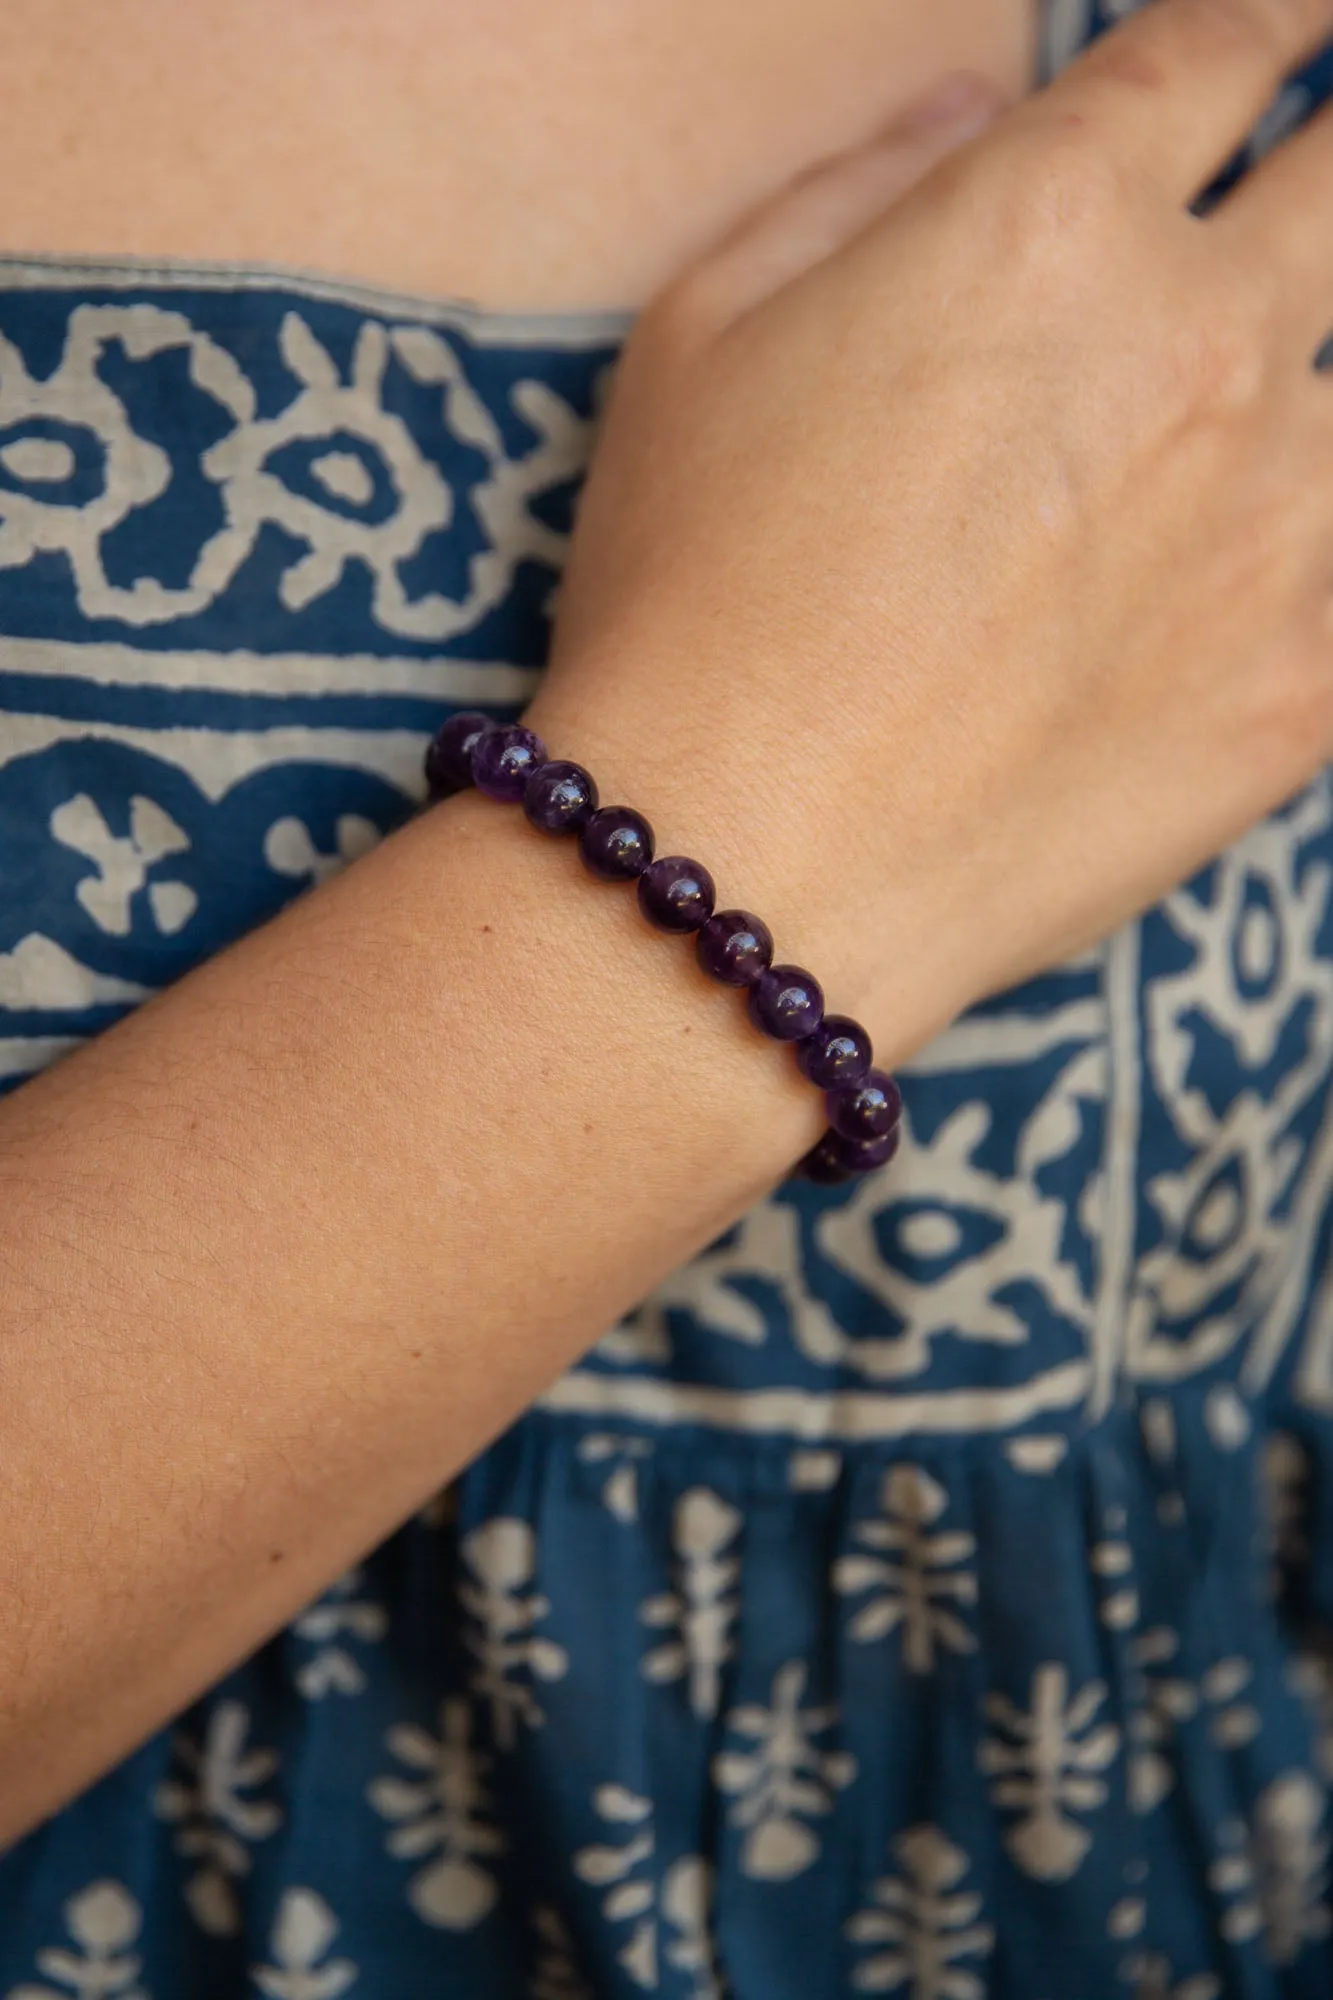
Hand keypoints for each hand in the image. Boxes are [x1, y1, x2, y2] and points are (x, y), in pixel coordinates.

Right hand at [529, 0, 1332, 1064]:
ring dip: (1318, 368)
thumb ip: (856, 187)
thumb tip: (975, 114)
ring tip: (1252, 419)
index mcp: (1053, 224)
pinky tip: (1265, 562)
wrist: (745, 863)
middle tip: (1321, 187)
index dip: (1269, 21)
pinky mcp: (1307, 687)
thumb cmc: (689, 599)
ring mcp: (1282, 523)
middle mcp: (1204, 344)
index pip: (1216, 55)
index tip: (1290, 29)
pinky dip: (1323, 549)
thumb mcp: (697, 335)